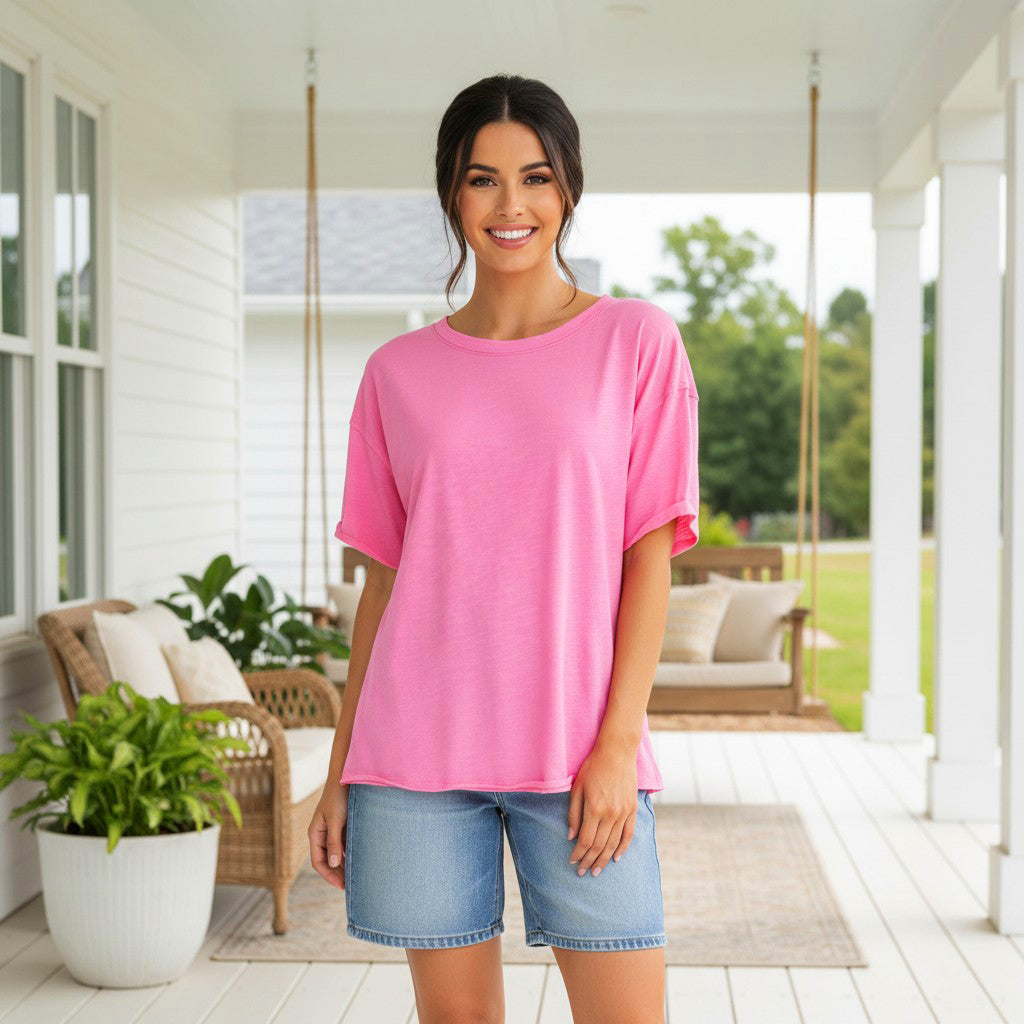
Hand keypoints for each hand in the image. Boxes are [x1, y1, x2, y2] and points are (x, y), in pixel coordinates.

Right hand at [309, 782, 348, 889]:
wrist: (346, 776)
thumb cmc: (339, 797)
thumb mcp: (336, 820)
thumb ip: (334, 841)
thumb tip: (333, 864)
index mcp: (315, 834)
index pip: (318, 862)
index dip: (329, 876)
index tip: (343, 886)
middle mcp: (322, 834)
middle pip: (328, 861)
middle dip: (338, 873)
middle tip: (353, 886)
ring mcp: (332, 830)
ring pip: (337, 854)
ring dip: (345, 864)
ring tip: (358, 876)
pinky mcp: (342, 826)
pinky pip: (345, 845)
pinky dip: (351, 853)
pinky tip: (362, 860)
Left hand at [567, 743, 638, 876]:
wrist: (617, 752)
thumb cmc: (593, 767)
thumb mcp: (577, 787)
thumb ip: (574, 813)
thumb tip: (571, 836)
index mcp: (594, 808)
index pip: (585, 840)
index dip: (578, 854)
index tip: (572, 862)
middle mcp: (610, 814)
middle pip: (599, 845)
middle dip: (589, 861)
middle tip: (582, 872)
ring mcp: (623, 813)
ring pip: (613, 844)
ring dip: (604, 859)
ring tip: (597, 870)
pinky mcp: (632, 810)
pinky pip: (628, 834)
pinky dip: (623, 848)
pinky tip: (616, 858)